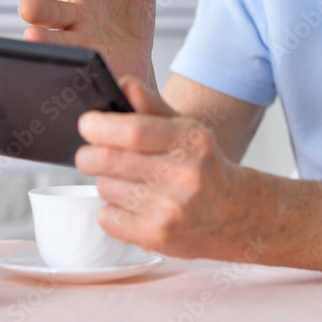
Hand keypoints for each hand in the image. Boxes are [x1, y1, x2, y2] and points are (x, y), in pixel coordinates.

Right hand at [20, 0, 155, 86]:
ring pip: (55, 42)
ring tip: (33, 38)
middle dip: (39, 10)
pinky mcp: (82, 71)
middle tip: (27, 8)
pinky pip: (70, 70)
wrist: (140, 55)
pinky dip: (65, 70)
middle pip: (51, 12)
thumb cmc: (131, 8)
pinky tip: (63, 70)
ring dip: (43, 40)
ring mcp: (76, 45)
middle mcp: (73, 17)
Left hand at [75, 76, 260, 260]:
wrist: (234, 214)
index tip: (87, 124)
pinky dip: (111, 210)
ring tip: (128, 183)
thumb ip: (152, 105)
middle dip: (88, 154)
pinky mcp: (157, 236)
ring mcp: (170, 209)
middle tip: (90, 154)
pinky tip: (133, 206)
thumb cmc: (203, 166)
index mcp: (190, 141)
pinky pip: (107, 217)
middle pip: (109, 160)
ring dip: (106, 182)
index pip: (133, 131)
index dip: (99, 126)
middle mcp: (183, 176)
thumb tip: (125, 84)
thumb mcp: (186, 129)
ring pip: (105, 187)